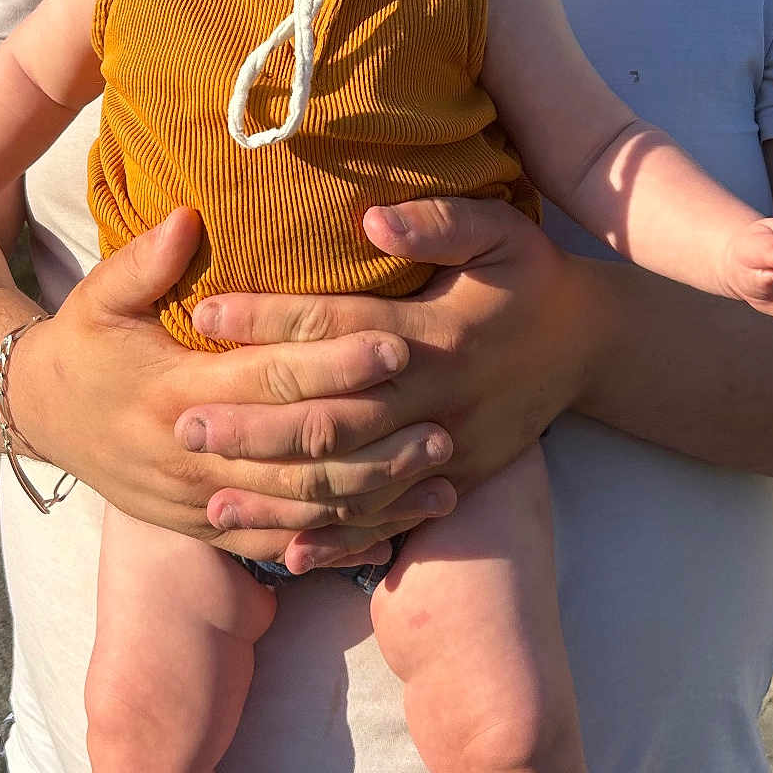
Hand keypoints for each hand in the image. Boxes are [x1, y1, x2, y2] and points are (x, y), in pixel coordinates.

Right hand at [10, 208, 457, 565]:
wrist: (39, 417)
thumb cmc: (82, 346)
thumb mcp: (96, 296)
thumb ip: (144, 261)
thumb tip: (187, 215)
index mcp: (173, 393)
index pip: (271, 380)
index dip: (336, 364)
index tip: (396, 344)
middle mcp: (191, 457)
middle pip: (299, 455)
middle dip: (375, 441)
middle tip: (443, 420)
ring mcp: (199, 503)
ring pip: (301, 510)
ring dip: (374, 495)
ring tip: (440, 472)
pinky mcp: (206, 530)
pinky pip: (282, 544)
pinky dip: (340, 539)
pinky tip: (396, 528)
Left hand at [180, 197, 590, 572]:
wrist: (590, 344)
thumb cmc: (530, 276)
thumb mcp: (500, 230)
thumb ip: (439, 221)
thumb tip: (370, 217)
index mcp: (435, 333)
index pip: (335, 329)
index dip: (268, 320)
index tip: (204, 316)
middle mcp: (434, 399)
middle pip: (331, 419)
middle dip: (255, 426)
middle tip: (183, 426)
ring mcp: (446, 449)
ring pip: (352, 484)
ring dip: (281, 496)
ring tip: (210, 501)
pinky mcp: (454, 481)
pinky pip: (390, 520)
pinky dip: (339, 540)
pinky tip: (286, 555)